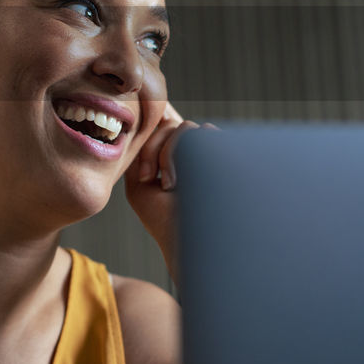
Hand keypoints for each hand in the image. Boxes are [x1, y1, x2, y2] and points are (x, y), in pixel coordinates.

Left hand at [124, 102, 209, 288]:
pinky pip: (205, 133)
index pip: (158, 129)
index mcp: (170, 157)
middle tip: (151, 180)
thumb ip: (140, 154)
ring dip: (169, 155)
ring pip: (185, 127)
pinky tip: (185, 180)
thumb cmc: (164, 220)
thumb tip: (152, 122)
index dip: (149, 143)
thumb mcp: (140, 186)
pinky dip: (188, 152)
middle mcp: (190, 152)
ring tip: (171, 185)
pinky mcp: (223, 155)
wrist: (192, 241)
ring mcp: (207, 153)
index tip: (145, 176)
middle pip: (168, 124)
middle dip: (154, 150)